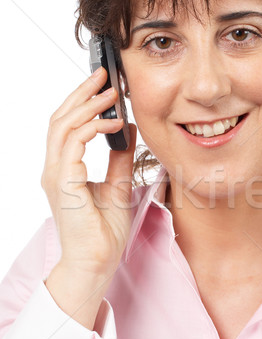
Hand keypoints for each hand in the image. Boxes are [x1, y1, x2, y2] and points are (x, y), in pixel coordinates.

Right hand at [41, 66, 136, 282]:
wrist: (96, 263)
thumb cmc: (103, 233)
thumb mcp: (118, 187)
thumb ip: (119, 159)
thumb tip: (129, 131)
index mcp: (65, 170)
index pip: (67, 125)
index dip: (82, 102)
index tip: (103, 85)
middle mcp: (56, 169)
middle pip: (61, 118)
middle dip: (82, 93)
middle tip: (104, 74)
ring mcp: (56, 176)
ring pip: (64, 126)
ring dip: (88, 105)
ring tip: (111, 92)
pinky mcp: (64, 183)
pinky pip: (74, 144)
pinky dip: (93, 128)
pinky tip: (114, 123)